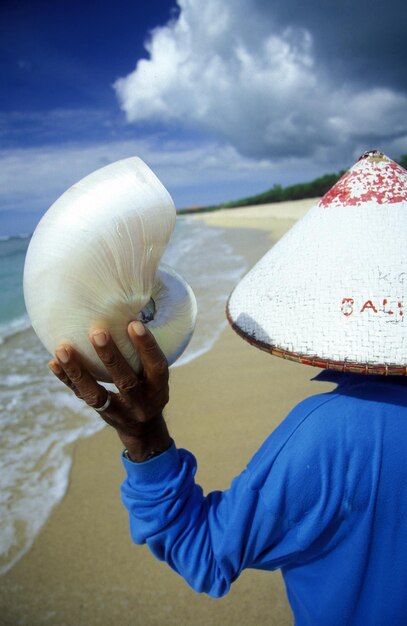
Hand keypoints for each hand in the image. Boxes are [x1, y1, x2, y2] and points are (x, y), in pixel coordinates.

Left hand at [49, 321, 170, 461]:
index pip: (156, 366)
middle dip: (111, 357)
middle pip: (125, 380)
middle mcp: (141, 402)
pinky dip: (67, 379)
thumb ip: (145, 354)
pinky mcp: (101, 412)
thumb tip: (128, 314)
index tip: (134, 324)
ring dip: (78, 370)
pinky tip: (53, 363)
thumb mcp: (156, 376)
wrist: (143, 429)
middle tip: (97, 333)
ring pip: (96, 393)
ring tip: (62, 349)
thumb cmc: (149, 388)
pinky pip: (82, 396)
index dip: (146, 346)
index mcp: (159, 388)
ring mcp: (120, 411)